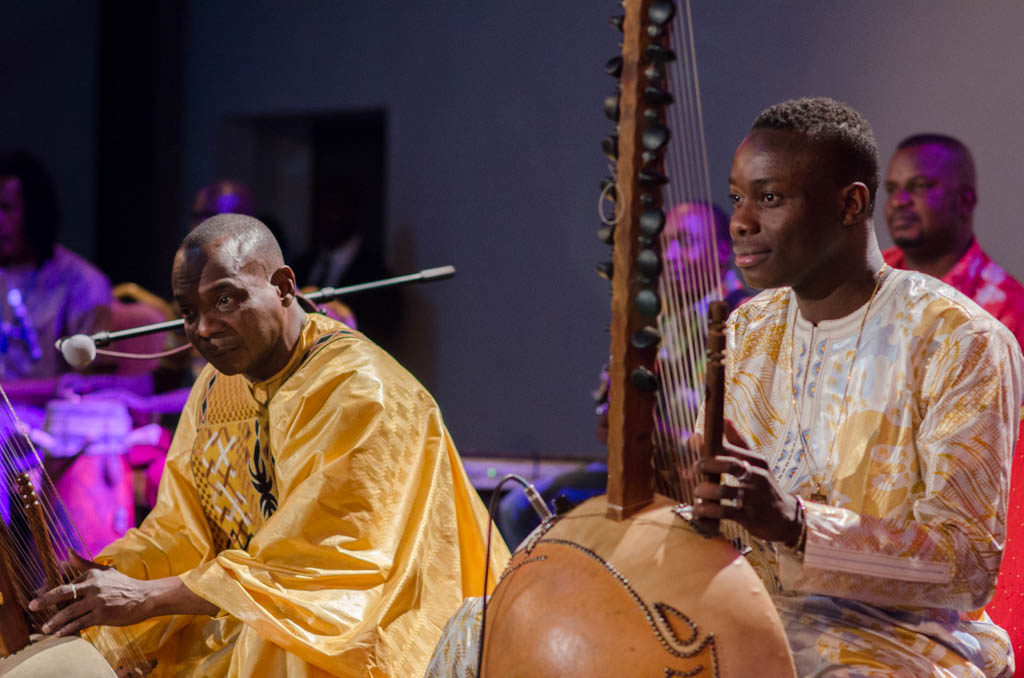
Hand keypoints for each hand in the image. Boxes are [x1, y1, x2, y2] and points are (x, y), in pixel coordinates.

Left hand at [29, 552, 155, 635]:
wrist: (145, 598)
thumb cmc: (124, 585)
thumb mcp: (105, 572)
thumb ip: (84, 564)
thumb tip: (67, 551)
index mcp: (93, 575)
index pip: (67, 583)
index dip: (51, 592)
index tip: (39, 598)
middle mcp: (94, 586)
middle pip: (64, 593)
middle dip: (45, 600)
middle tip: (32, 606)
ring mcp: (98, 601)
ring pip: (70, 611)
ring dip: (55, 620)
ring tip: (45, 628)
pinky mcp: (103, 615)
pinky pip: (80, 623)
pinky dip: (68, 629)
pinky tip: (59, 633)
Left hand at [691, 420, 801, 544]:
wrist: (785, 518)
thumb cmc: (764, 486)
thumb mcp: (756, 463)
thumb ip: (738, 443)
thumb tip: (724, 419)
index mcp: (756, 461)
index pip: (730, 447)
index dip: (708, 445)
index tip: (692, 443)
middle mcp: (756, 477)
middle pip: (730, 464)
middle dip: (707, 465)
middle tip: (694, 469)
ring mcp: (753, 497)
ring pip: (723, 491)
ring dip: (704, 491)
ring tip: (697, 493)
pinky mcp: (748, 516)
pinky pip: (722, 512)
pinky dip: (706, 511)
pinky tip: (700, 510)